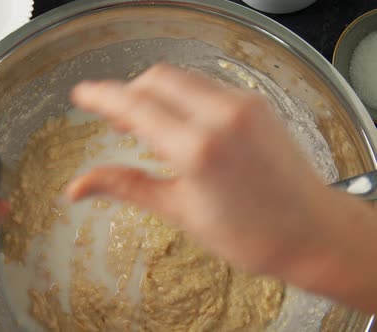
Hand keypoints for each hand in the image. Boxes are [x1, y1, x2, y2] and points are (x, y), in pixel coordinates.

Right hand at [67, 64, 335, 274]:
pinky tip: (181, 124)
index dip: (101, 96)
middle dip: (130, 92)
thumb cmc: (248, 235)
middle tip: (116, 120)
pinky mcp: (257, 103)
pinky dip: (184, 96)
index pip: (135, 105)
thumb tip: (76, 186)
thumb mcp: (179, 211)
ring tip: (148, 126)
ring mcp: (243, 105)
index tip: (81, 94)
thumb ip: (126, 186)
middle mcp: (221, 115)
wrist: (312, 234)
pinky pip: (208, 85)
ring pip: (183, 77)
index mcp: (197, 148)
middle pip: (157, 78)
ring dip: (156, 92)